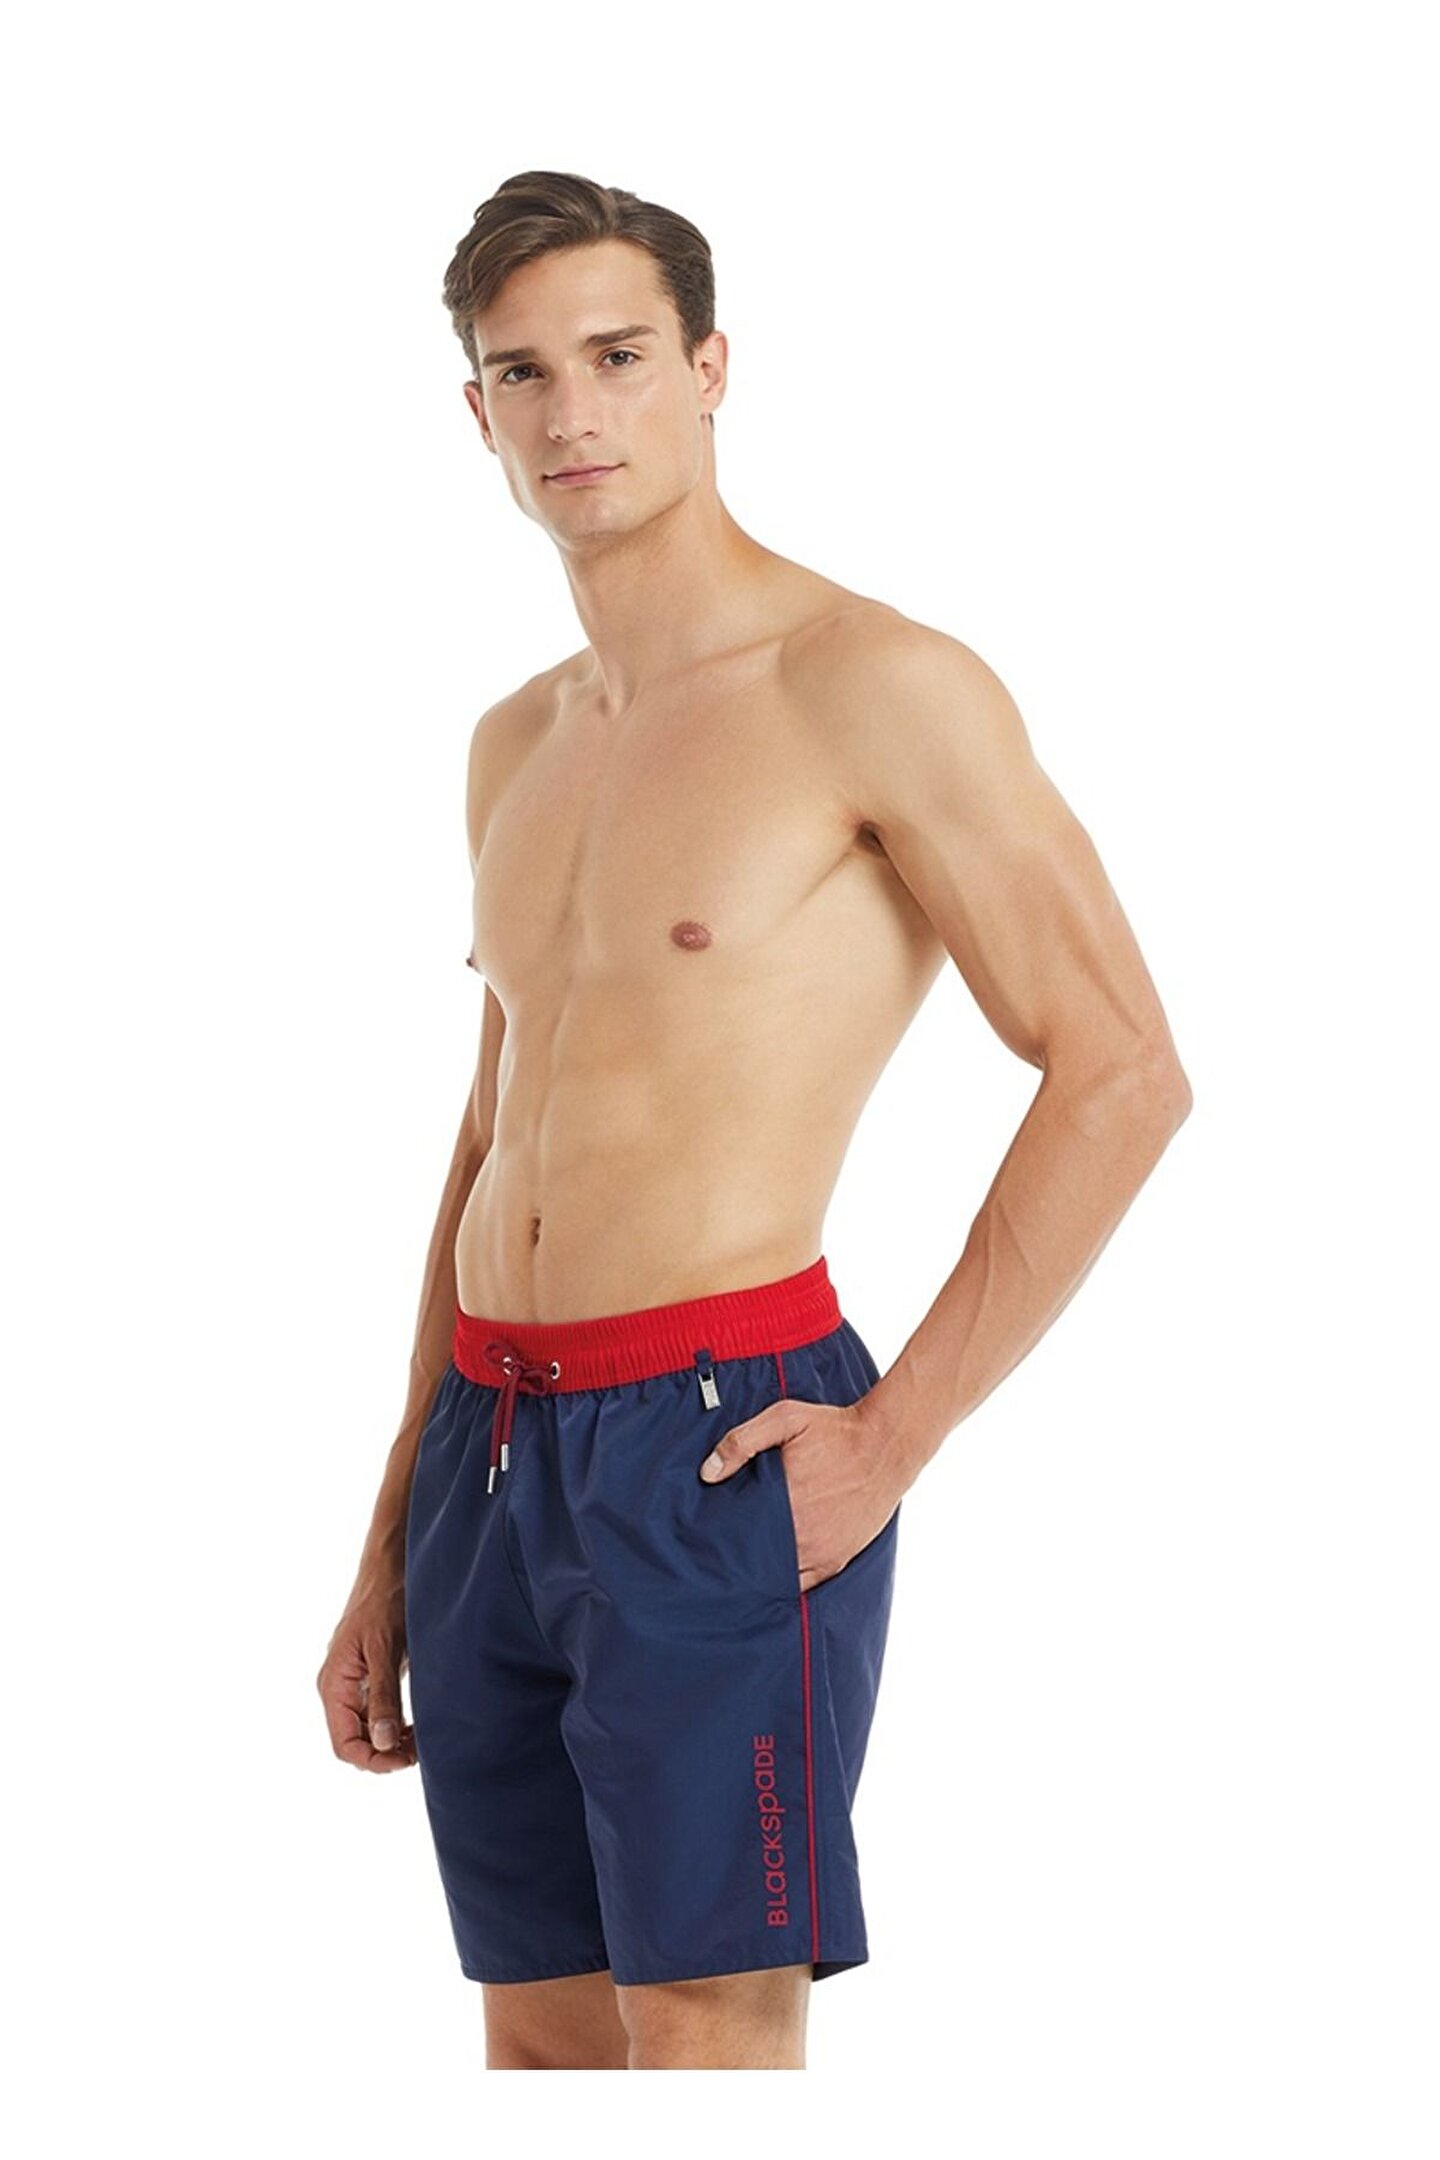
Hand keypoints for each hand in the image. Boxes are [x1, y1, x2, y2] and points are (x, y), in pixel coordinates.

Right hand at [316, 1571, 417, 1772]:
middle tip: (420, 1750)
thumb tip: (384, 1744)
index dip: (373, 1760)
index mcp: (334, 1685)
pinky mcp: (369, 1676)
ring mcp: (353, 1684)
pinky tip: (416, 1724)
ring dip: (390, 1742)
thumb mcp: (386, 1649)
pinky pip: (376, 1713)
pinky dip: (394, 1725)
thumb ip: (384, 1697)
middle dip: (384, 1754)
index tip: (405, 1760)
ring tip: (421, 1739)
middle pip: (354, 1742)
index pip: (344, 1745)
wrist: (391, 1567)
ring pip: (366, 1730)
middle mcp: (339, 1689)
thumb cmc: (385, 1601)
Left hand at [699, 1396, 903, 1591]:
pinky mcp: (837, 1560)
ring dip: (759, 1571)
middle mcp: (799, 1533)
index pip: (736, 1532)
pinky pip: (803, 1583)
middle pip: (753, 1557)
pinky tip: (771, 1575)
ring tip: (741, 1564)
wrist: (887, 1445)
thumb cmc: (836, 1430)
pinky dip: (786, 1581)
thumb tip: (708, 1473)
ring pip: (776, 1575)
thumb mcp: (786, 1418)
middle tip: (718, 1549)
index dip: (719, 1535)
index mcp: (782, 1500)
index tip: (706, 1534)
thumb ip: (744, 1441)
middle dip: (735, 1554)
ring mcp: (820, 1551)